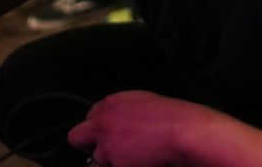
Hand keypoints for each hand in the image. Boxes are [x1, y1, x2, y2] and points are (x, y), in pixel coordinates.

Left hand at [68, 91, 214, 166]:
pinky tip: (140, 162)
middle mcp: (103, 122)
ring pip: (96, 159)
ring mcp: (106, 144)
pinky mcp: (113, 162)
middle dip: (87, 146)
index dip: (98, 129)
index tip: (107, 135)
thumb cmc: (172, 117)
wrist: (184, 132)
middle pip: (76, 138)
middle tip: (105, 152)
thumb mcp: (143, 101)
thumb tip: (114, 120)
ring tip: (134, 157)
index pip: (89, 117)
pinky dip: (123, 166)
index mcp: (111, 103)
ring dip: (110, 160)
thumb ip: (122, 110)